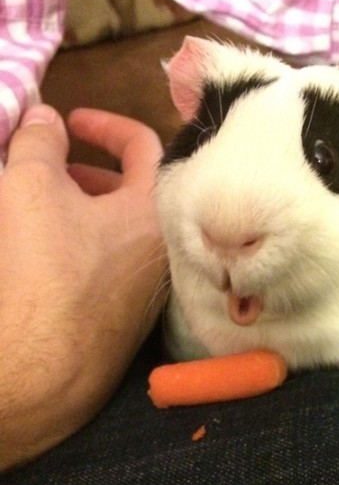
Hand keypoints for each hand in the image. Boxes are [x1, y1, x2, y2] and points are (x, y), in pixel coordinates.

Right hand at [0, 105, 166, 469]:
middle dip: (87, 172)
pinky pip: (109, 267)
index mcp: (154, 211)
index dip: (106, 123)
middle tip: (46, 169)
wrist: (43, 368)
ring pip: (118, 232)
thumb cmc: (44, 267)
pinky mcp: (125, 321)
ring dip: (80, 210)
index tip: (71, 120)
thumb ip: (38, 142)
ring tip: (36, 207)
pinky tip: (43, 253)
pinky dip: (82, 247)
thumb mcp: (31, 188)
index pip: (145, 147)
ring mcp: (146, 289)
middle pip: (132, 193)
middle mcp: (162, 250)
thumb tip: (45, 116)